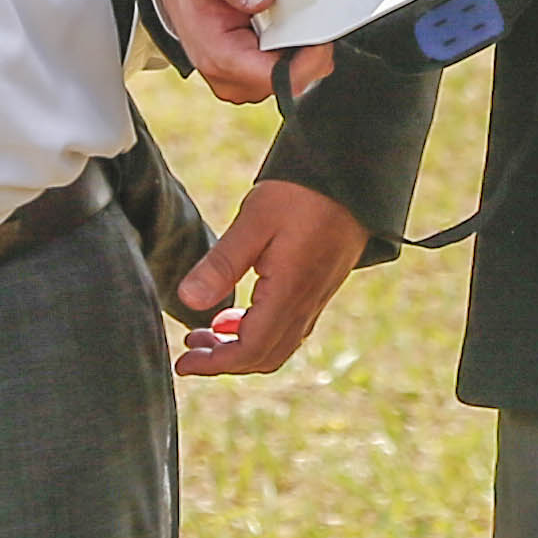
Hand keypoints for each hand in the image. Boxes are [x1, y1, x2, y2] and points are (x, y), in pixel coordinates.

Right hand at [152, 0, 326, 105]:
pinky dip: (295, 49)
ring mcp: (240, 78)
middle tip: (310, 15)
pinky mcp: (250, 73)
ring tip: (291, 15)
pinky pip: (288, 70)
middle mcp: (228, 76)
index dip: (307, 61)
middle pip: (291, 81)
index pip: (276, 78)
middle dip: (309, 51)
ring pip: (293, 78)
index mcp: (218, 56)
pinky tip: (286, 25)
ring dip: (302, 49)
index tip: (323, 36)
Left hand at [175, 180, 368, 378]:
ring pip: (279, 345)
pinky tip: (240, 313)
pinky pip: (291, 327)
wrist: (353, 173)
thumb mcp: (254, 221)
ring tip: (208, 332)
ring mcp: (317, 296)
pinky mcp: (321, 286)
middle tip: (190, 347)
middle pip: (265, 357)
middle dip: (224, 361)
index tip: (183, 362)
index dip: (214, 364)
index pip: (250, 351)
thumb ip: (221, 264)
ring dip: (242, 348)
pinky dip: (260, 332)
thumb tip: (187, 302)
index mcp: (289, 294)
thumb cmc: (302, 192)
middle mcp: (307, 303)